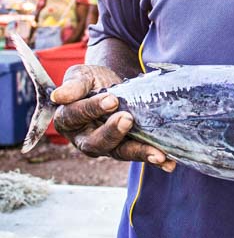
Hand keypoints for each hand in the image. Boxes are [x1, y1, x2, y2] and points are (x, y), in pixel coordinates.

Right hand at [52, 64, 175, 171]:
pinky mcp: (127, 146)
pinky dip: (155, 159)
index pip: (76, 115)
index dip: (92, 108)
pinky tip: (169, 162)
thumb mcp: (81, 75)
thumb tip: (59, 96)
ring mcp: (107, 146)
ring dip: (140, 153)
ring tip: (158, 155)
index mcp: (68, 120)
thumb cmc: (92, 80)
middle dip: (113, 133)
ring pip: (121, 152)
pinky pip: (139, 154)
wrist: (111, 83)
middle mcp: (85, 138)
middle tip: (128, 119)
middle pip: (97, 142)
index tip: (110, 99)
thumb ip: (73, 85)